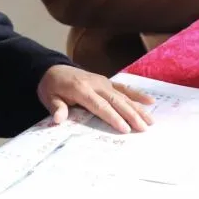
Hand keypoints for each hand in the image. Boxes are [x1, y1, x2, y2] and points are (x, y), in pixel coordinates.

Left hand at [38, 65, 154, 133]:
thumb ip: (56, 108)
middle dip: (131, 115)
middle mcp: (96, 84)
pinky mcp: (107, 82)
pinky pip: (125, 89)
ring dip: (138, 108)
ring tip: (150, 120)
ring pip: (124, 96)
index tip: (124, 128)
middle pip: (116, 101)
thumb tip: (58, 119)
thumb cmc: (51, 87)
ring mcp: (104, 82)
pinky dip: (137, 95)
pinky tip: (150, 101)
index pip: (99, 105)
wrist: (53, 69)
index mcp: (81, 89)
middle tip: (143, 128)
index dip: (113, 117)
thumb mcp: (48, 98)